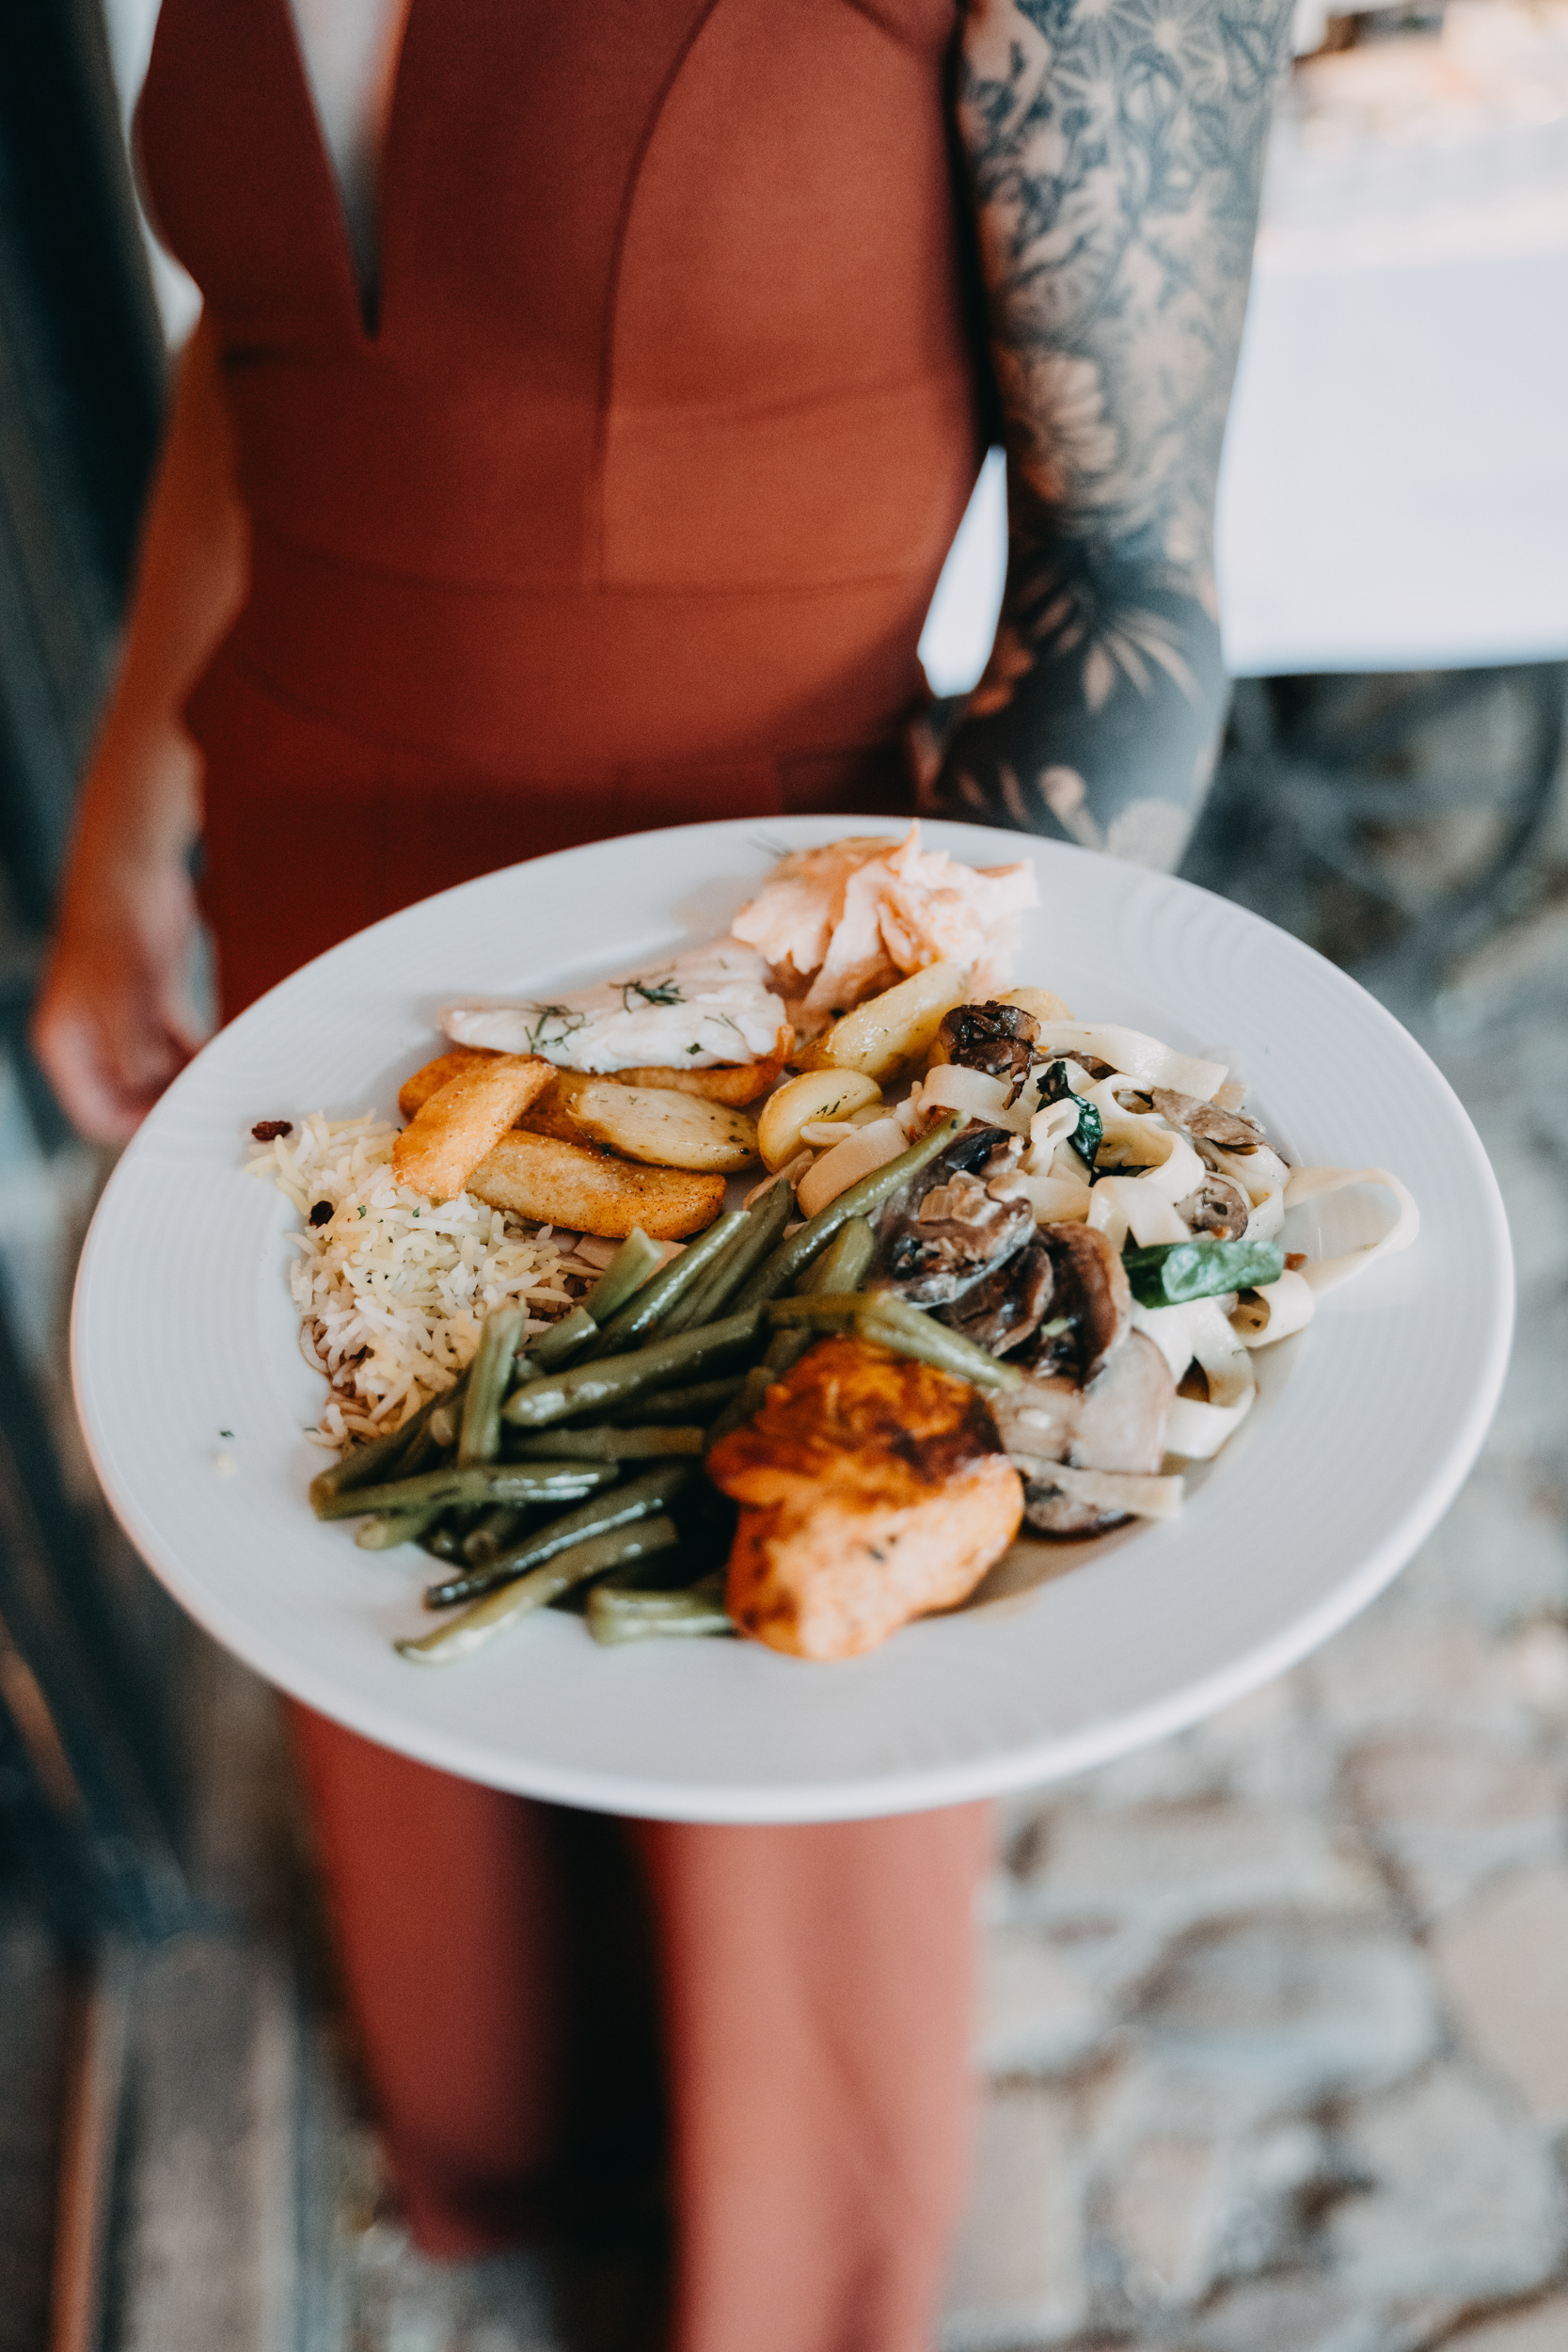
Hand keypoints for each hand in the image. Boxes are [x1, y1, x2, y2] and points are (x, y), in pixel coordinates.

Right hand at [33, 851, 204, 1143]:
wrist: (133, 862)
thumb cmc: (117, 922)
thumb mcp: (127, 993)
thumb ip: (134, 1049)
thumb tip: (150, 1093)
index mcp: (66, 1045)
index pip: (96, 1114)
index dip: (137, 1131)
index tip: (184, 1134)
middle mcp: (90, 1039)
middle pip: (130, 1099)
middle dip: (170, 1108)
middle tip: (218, 1117)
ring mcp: (121, 1021)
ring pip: (157, 1074)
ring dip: (190, 1082)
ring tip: (231, 1092)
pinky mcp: (151, 1000)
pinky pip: (176, 1044)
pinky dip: (200, 1053)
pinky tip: (230, 1058)